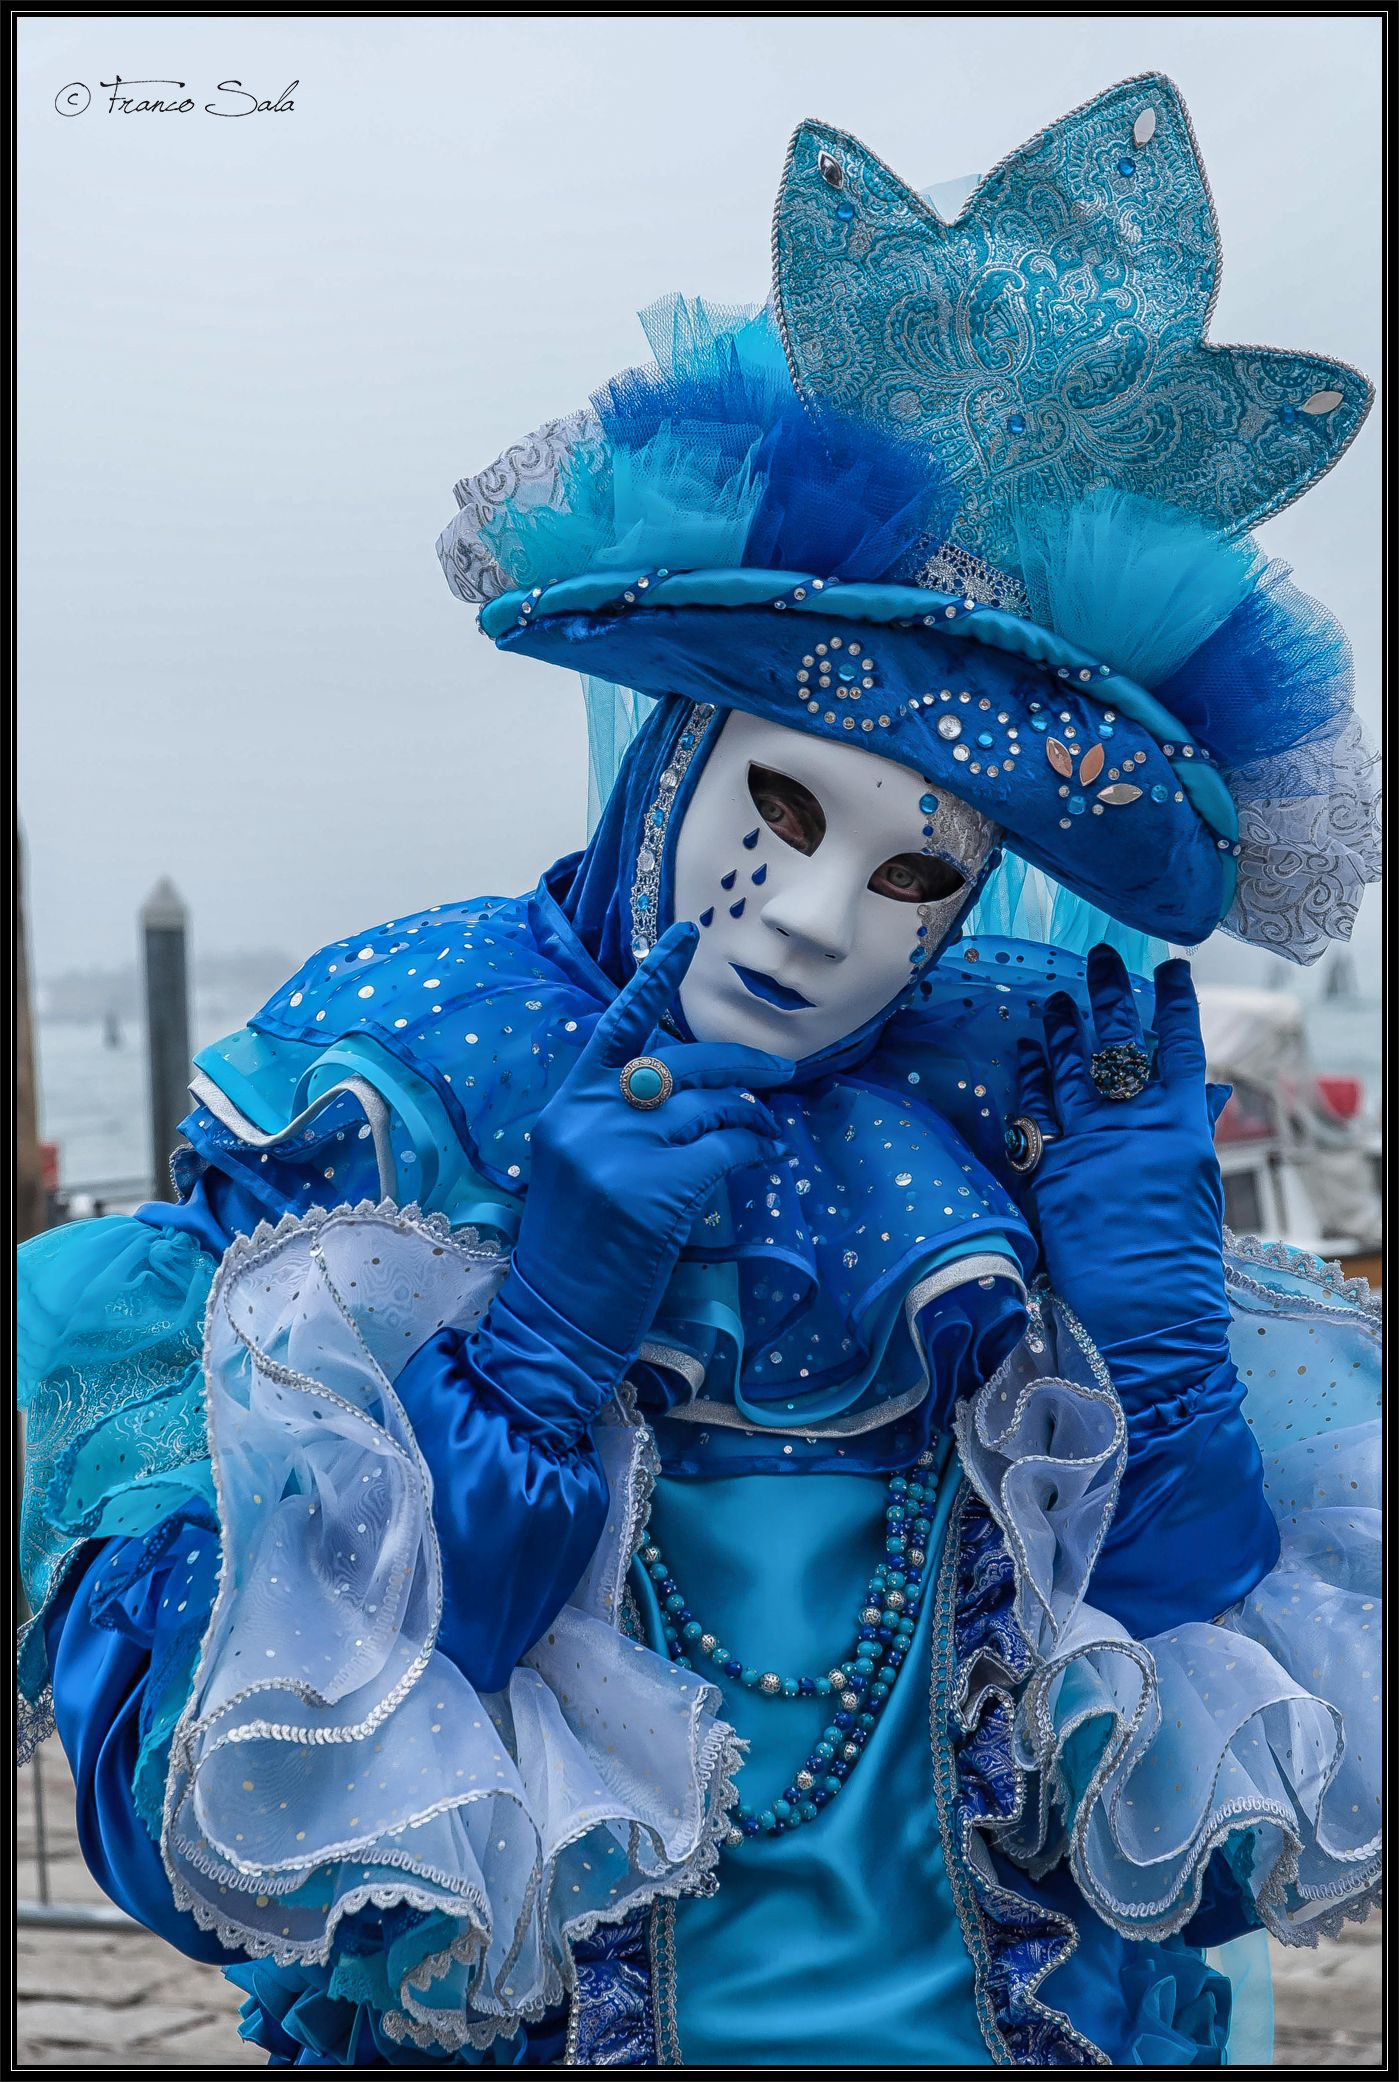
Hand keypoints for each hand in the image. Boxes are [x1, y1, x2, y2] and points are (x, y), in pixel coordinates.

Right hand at [512, 922, 793, 1356]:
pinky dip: (753, 1149)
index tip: (686, 935)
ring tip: (762, 1135)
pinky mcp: (655, 1188)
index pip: (615, 1027)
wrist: (557, 1317)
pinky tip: (761, 1158)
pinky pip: (727, 1149)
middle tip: (779, 1075)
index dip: (654, 979)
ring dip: (749, 1118)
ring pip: (711, 1108)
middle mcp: (588, 1116)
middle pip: (680, 1065)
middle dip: (739, 1068)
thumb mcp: (579, 1167)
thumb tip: (686, 1087)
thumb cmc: (576, 1249)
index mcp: (566, 1106)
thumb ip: (616, 1118)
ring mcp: (620, 1150)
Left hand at [1012, 945, 1232, 1407]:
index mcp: (1182, 1131)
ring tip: (1059, 996)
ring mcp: (1088, 1146)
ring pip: (1072, 1069)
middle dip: (1110, 996)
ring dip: (1064, 1028)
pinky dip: (1031, 1078)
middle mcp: (1133, 1128)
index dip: (1174, 1005)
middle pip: (1118, 1045)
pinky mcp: (1049, 1170)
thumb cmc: (1179, 1265)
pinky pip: (1036, 1111)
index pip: (1180, 1050)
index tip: (1170, 969)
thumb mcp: (1198, 1193)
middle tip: (1102, 957)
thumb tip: (1201, 1093)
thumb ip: (1190, 1135)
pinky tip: (1026, 1052)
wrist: (1144, 1321)